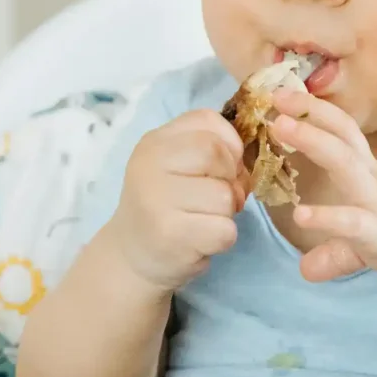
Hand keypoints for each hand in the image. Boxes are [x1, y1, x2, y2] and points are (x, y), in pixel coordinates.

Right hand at [110, 110, 247, 292]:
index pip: (208, 120)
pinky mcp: (171, 235)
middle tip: (216, 199)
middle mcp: (150, 165)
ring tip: (203, 220)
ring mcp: (157, 200)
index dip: (228, 144)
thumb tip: (245, 161)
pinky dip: (222, 238)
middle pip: (217, 154)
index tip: (221, 168)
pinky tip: (200, 240)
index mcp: (155, 141)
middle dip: (230, 179)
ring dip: (226, 213)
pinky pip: (225, 230)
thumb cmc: (165, 205)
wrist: (131, 256)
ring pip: (225, 195)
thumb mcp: (176, 166)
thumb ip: (209, 149)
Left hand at [271, 91, 376, 288]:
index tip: (284, 95)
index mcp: (373, 175)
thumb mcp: (372, 238)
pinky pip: (354, 223)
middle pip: (342, 135)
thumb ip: (338, 248)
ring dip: (312, 141)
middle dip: (309, 113)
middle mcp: (375, 181)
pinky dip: (328, 217)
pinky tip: (302, 215)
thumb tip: (307, 268)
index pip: (343, 132)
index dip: (315, 111)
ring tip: (280, 128)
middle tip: (275, 97)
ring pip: (345, 164)